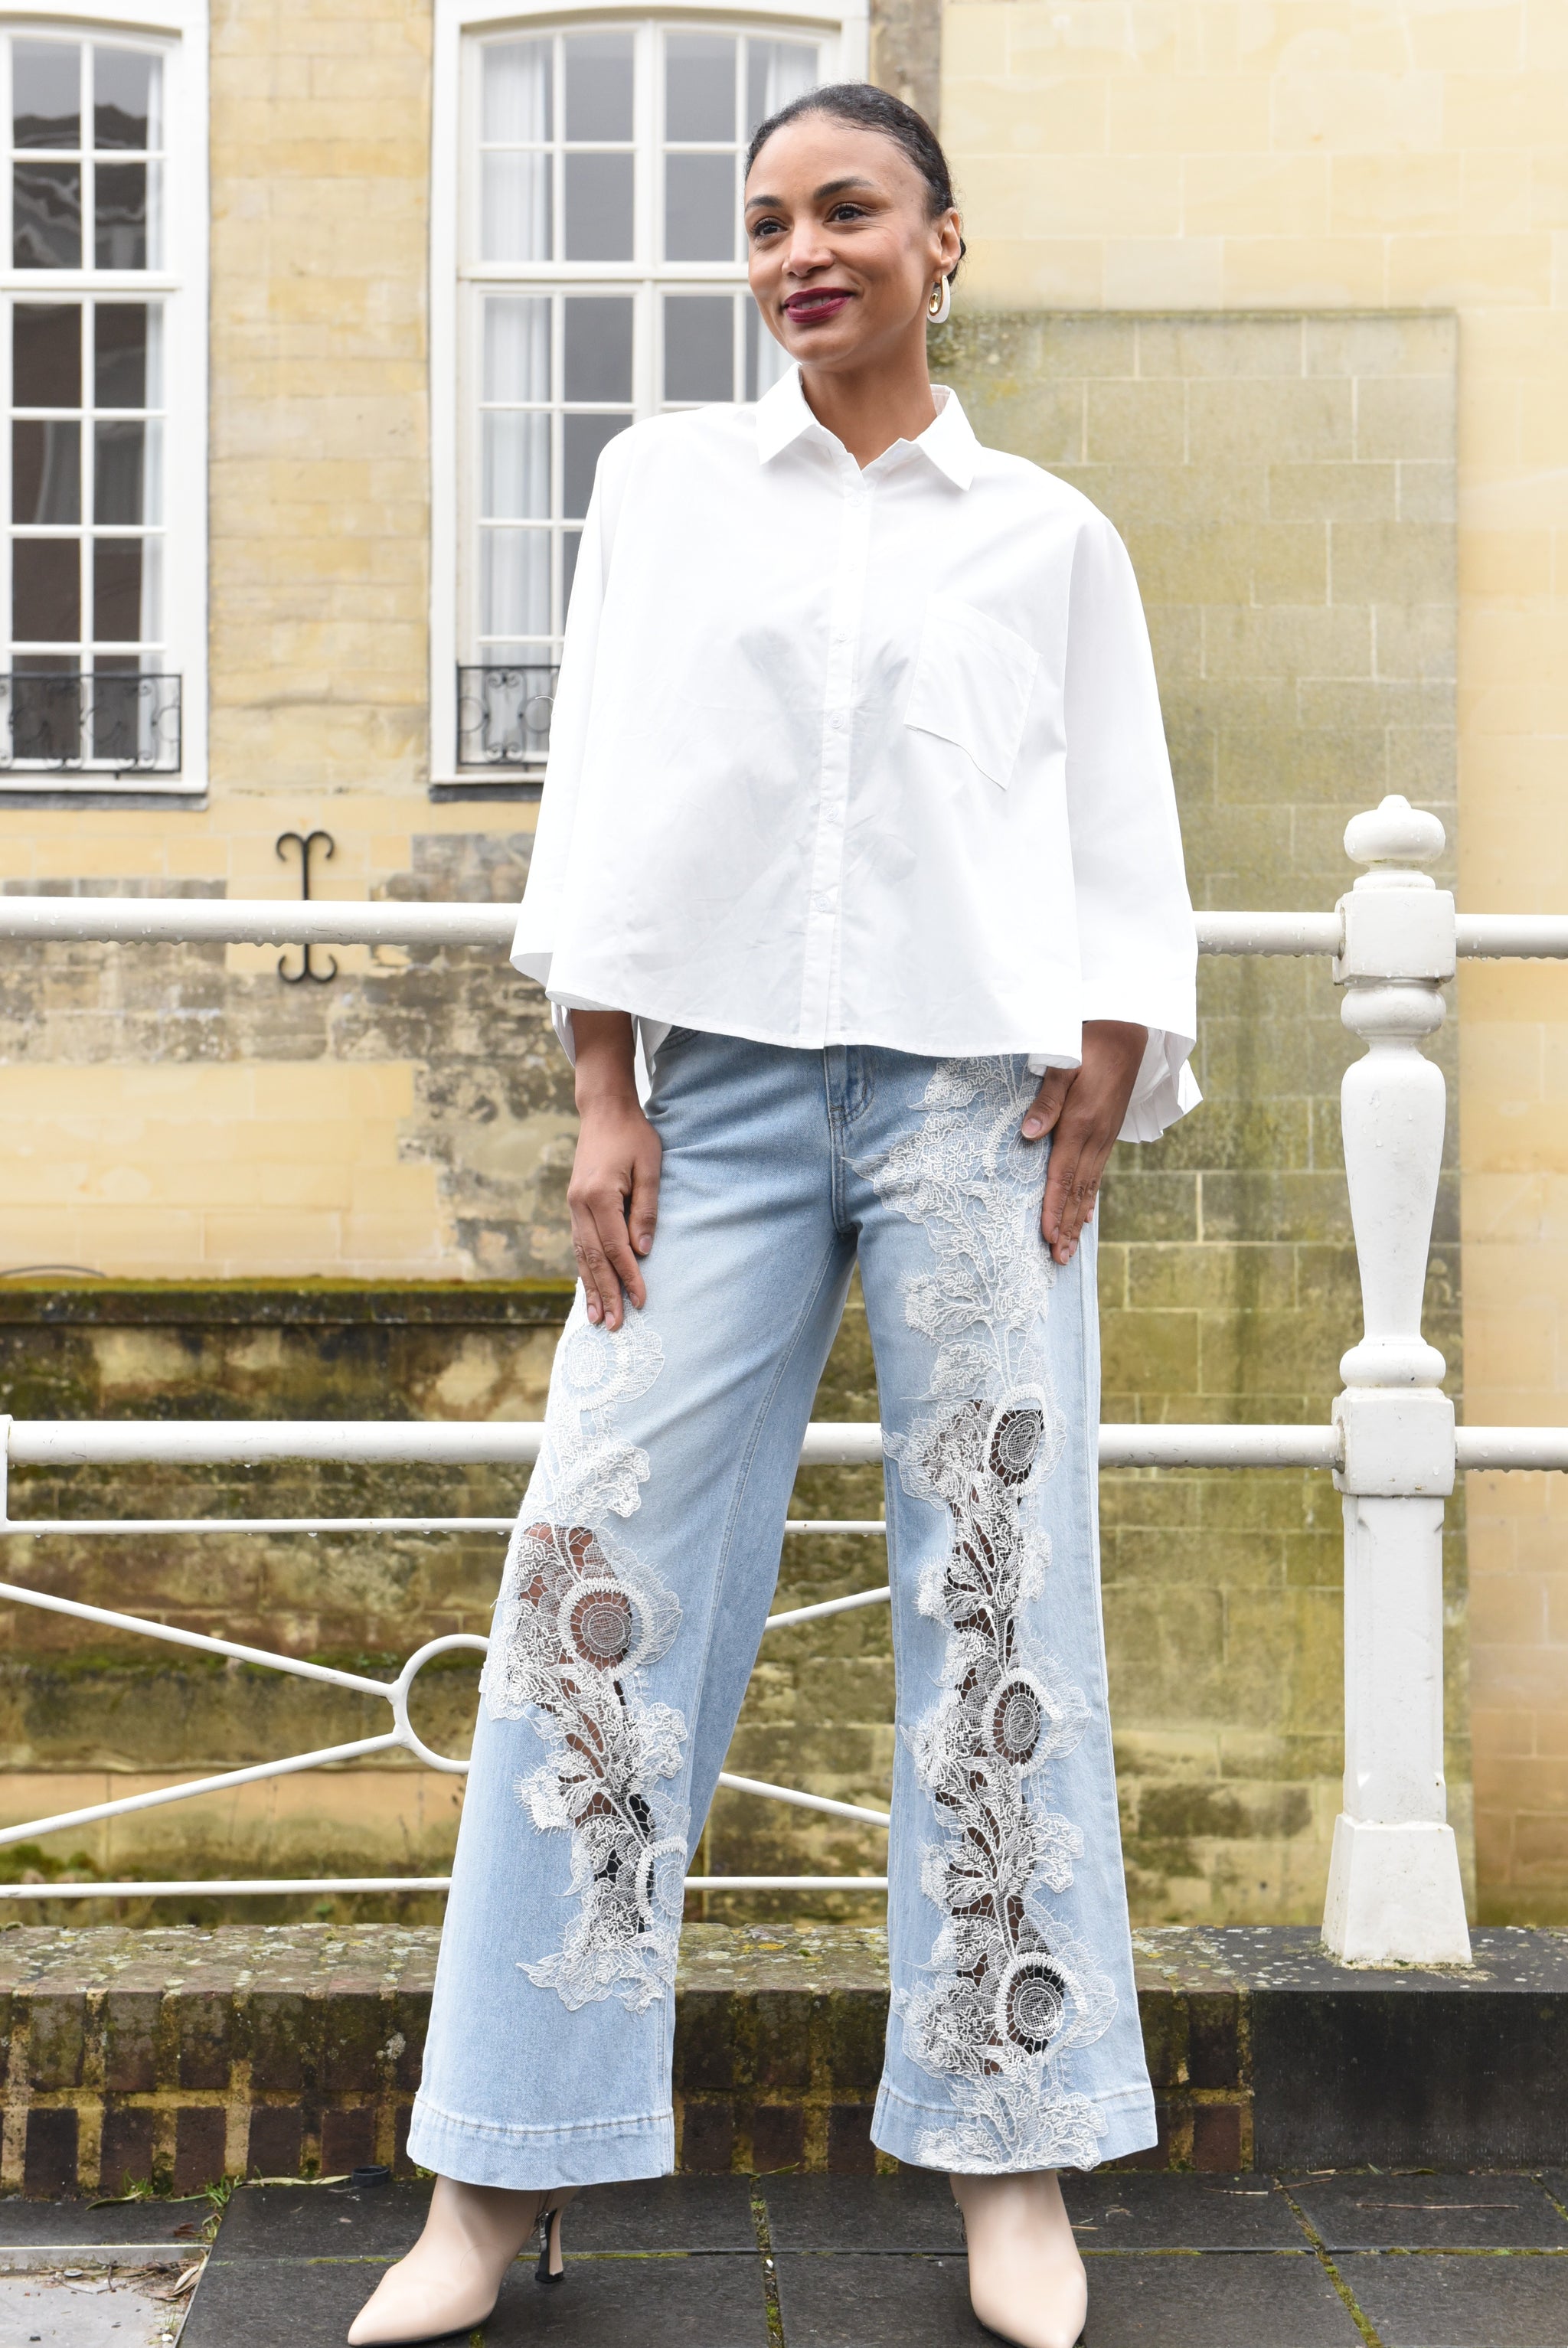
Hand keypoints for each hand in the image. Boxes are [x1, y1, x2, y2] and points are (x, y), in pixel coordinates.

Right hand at [567, 1012, 660, 1329]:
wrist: (603, 1111)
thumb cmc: (633, 1136)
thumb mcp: (650, 1167)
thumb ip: (645, 1209)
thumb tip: (642, 1251)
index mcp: (599, 1195)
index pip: (616, 1247)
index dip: (629, 1277)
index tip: (642, 1301)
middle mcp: (580, 1204)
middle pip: (594, 1259)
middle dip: (606, 1294)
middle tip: (615, 1326)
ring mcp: (573, 1206)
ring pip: (581, 1255)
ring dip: (590, 1288)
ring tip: (597, 1319)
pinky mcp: (575, 1205)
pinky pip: (578, 1244)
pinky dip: (584, 1269)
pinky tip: (589, 1288)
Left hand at [1020, 1021, 1147, 1264]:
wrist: (1128, 1028)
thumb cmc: (1089, 1041)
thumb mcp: (1064, 1062)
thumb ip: (1047, 1099)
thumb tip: (1029, 1134)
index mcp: (1081, 1123)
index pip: (1062, 1176)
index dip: (1053, 1208)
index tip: (1046, 1237)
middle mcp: (1095, 1136)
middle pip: (1077, 1191)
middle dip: (1066, 1226)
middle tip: (1058, 1258)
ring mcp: (1105, 1136)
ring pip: (1090, 1186)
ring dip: (1077, 1219)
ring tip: (1070, 1247)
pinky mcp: (1109, 1131)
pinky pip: (1098, 1173)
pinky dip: (1090, 1198)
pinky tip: (1086, 1214)